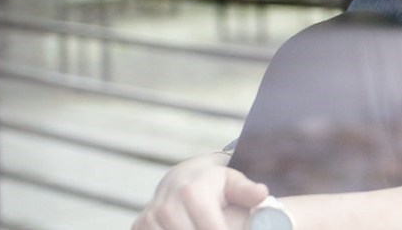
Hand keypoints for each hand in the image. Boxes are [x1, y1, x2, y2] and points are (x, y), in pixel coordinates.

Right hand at [132, 153, 269, 229]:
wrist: (181, 177)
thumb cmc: (214, 181)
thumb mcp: (233, 181)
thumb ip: (247, 190)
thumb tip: (262, 193)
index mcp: (192, 193)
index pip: (213, 229)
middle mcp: (167, 206)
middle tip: (225, 227)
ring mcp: (150, 218)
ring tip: (205, 225)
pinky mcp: (139, 226)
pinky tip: (190, 227)